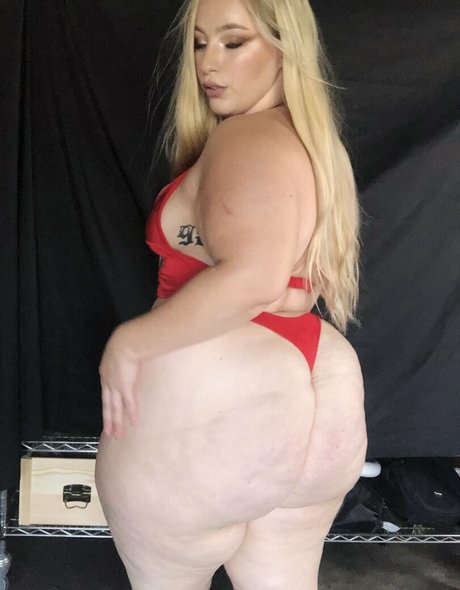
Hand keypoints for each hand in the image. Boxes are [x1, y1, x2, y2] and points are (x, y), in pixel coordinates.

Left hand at [99, 323, 140, 438]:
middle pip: (108, 405)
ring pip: (115, 409)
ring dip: (117, 422)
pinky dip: (131, 414)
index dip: (107, 405)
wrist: (126, 342)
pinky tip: (134, 423)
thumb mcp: (120, 349)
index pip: (105, 393)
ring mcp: (116, 386)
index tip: (107, 415)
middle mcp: (108, 382)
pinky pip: (129, 404)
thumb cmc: (125, 341)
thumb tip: (130, 354)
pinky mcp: (126, 387)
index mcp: (106, 373)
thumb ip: (124, 355)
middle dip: (108, 420)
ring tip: (117, 435)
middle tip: (109, 433)